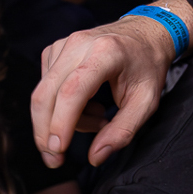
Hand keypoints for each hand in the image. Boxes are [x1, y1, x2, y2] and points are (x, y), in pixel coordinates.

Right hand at [31, 8, 189, 168]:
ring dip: (64, 119)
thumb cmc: (148, 67)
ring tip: (99, 119)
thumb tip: (95, 157)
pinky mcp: (54, 50)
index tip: (57, 150)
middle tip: (55, 160)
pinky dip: (62, 106)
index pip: (72, 91)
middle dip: (45, 132)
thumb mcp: (147, 102)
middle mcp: (78, 44)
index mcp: (105, 53)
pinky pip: (46, 87)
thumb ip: (123, 131)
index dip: (61, 122)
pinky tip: (88, 105)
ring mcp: (63, 45)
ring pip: (45, 94)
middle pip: (46, 94)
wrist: (146, 33)